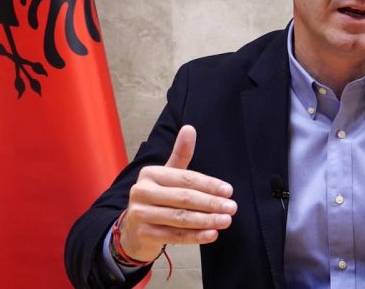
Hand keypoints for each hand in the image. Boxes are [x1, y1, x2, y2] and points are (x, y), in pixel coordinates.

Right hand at [119, 125, 237, 260]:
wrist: (132, 229)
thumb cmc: (157, 197)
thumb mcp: (167, 174)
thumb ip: (180, 154)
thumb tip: (189, 128)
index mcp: (150, 174)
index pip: (186, 178)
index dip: (209, 185)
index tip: (229, 191)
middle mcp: (142, 192)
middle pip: (184, 198)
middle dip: (211, 203)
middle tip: (232, 207)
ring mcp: (140, 214)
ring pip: (180, 218)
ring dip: (206, 220)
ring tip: (226, 221)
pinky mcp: (144, 234)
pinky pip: (174, 236)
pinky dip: (195, 236)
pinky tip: (212, 235)